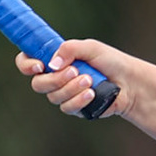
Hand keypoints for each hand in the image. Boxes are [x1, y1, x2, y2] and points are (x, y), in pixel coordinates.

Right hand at [16, 38, 136, 118]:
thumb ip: (69, 48)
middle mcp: (56, 77)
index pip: (27, 62)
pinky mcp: (75, 107)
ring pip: (53, 97)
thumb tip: (51, 64)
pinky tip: (92, 93)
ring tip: (90, 81)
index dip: (26, 65)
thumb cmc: (111, 61)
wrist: (129, 82)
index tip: (39, 66)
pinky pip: (67, 107)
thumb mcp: (91, 48)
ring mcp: (64, 93)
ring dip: (71, 88)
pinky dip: (79, 100)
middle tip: (74, 71)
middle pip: (38, 84)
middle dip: (55, 79)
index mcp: (55, 59)